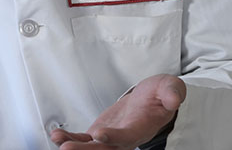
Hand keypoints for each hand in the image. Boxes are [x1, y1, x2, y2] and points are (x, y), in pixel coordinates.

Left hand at [50, 75, 185, 149]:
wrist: (151, 101)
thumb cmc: (160, 95)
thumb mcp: (170, 87)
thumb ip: (172, 92)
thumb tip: (174, 99)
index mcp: (142, 128)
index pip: (127, 137)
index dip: (114, 138)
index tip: (100, 134)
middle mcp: (125, 138)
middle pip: (105, 149)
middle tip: (68, 149)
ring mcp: (111, 139)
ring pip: (92, 147)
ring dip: (75, 146)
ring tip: (58, 140)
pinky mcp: (99, 134)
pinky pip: (84, 140)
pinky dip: (70, 139)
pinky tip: (57, 136)